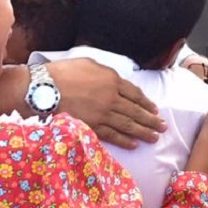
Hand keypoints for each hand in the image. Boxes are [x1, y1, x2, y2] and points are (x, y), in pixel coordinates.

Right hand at [50, 59, 164, 149]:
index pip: (135, 93)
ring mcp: (102, 114)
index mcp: (111, 80)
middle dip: (151, 120)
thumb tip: (113, 79)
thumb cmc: (62, 72)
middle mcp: (111, 98)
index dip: (146, 102)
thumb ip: (104, 72)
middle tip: (163, 127)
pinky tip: (134, 144)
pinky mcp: (92, 126)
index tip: (154, 109)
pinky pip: (112, 135)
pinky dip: (124, 140)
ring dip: (143, 132)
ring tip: (154, 138)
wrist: (45, 89)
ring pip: (128, 125)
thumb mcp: (88, 63)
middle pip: (136, 111)